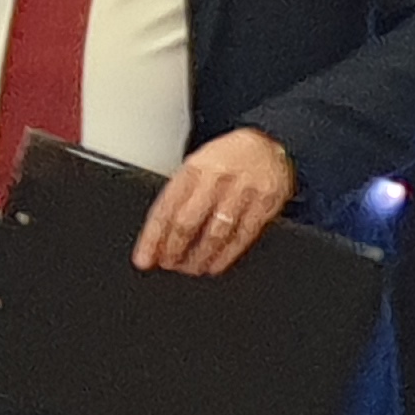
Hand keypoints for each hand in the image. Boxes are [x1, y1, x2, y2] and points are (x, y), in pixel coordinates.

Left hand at [133, 128, 297, 277]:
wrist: (269, 145)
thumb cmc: (228, 160)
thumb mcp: (199, 165)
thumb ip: (181, 195)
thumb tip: (158, 235)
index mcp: (194, 167)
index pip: (166, 207)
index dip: (153, 237)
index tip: (145, 258)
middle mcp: (217, 178)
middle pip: (188, 222)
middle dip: (174, 249)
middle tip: (168, 264)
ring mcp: (242, 191)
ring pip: (215, 233)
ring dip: (199, 257)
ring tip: (190, 268)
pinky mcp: (264, 204)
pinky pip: (242, 236)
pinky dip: (226, 256)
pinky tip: (215, 265)